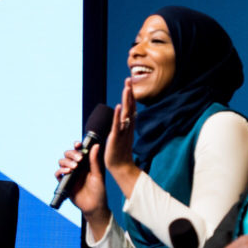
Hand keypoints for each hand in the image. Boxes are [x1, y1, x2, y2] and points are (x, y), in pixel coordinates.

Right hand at [56, 142, 106, 215]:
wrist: (94, 206)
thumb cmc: (99, 191)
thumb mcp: (98, 175)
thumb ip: (94, 161)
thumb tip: (95, 145)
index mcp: (85, 163)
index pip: (78, 150)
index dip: (76, 146)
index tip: (78, 144)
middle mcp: (77, 167)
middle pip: (68, 154)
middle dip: (72, 154)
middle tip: (79, 159)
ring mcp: (70, 174)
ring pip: (62, 162)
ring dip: (66, 162)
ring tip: (74, 167)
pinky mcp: (65, 183)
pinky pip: (58, 174)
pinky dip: (60, 171)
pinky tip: (67, 172)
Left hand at [105, 79, 141, 196]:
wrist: (121, 167)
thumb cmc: (120, 153)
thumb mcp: (121, 137)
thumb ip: (123, 127)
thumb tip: (125, 119)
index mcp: (128, 126)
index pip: (130, 108)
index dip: (130, 96)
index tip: (129, 84)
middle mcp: (127, 127)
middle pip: (130, 106)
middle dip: (129, 93)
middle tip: (128, 80)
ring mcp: (123, 131)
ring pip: (126, 113)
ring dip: (126, 99)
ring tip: (126, 87)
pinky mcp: (116, 137)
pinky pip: (118, 124)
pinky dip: (118, 115)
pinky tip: (119, 106)